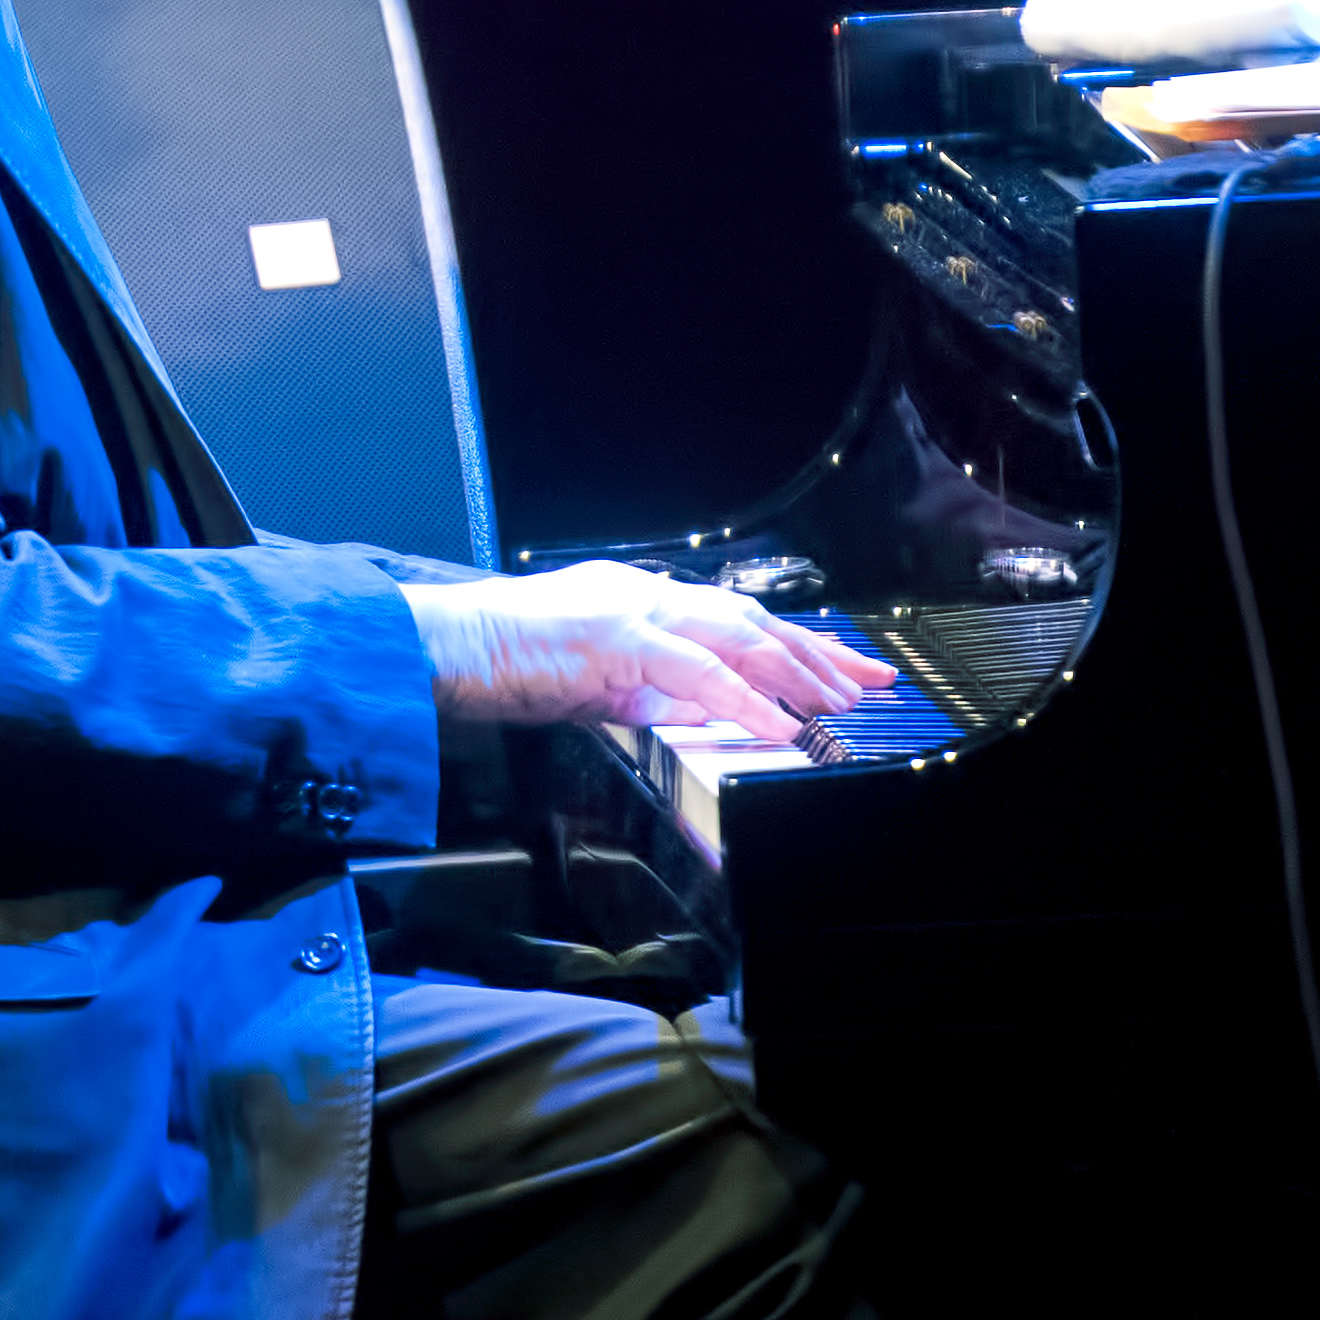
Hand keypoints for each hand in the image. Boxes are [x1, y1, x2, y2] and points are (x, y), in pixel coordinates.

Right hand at [401, 563, 896, 743]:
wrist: (447, 647)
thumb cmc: (504, 664)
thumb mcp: (594, 683)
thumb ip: (649, 694)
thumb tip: (700, 717)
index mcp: (641, 598)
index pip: (735, 617)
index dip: (793, 643)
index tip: (836, 668)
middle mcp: (647, 593)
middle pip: (754, 619)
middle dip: (818, 652)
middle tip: (871, 680)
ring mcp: (634, 611)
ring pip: (739, 637)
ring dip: (796, 673)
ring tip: (839, 704)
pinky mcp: (618, 640)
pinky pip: (699, 674)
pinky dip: (747, 701)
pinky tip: (780, 726)